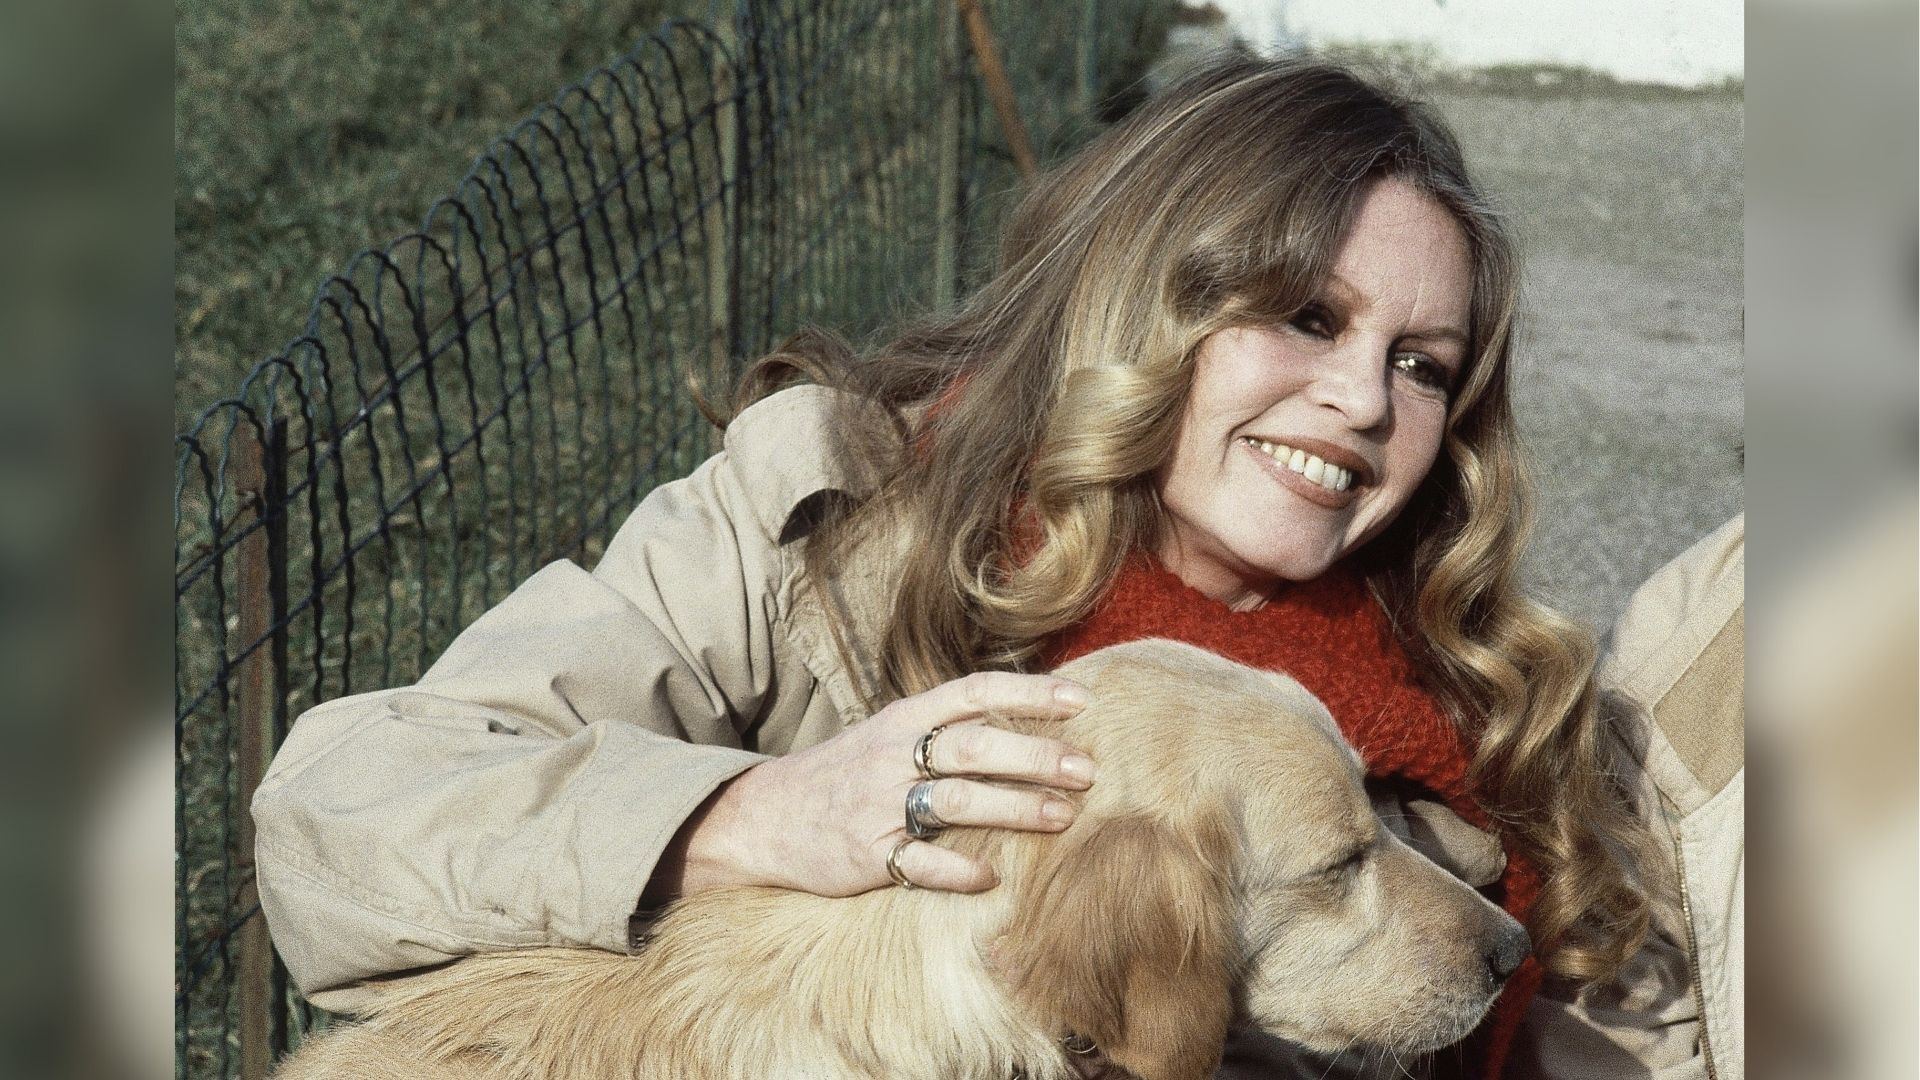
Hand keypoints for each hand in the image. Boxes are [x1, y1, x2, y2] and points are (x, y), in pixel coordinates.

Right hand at [663, 672, 1094, 896]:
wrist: (764, 816)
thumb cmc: (845, 773)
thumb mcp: (889, 733)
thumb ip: (948, 726)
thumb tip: (1029, 718)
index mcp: (903, 718)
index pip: (974, 692)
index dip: (1029, 692)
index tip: (1080, 700)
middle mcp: (893, 755)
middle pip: (974, 746)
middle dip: (1035, 756)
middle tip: (1087, 770)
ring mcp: (880, 805)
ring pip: (956, 800)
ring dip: (1014, 807)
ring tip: (1062, 817)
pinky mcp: (868, 855)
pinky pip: (919, 862)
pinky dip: (957, 868)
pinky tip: (991, 875)